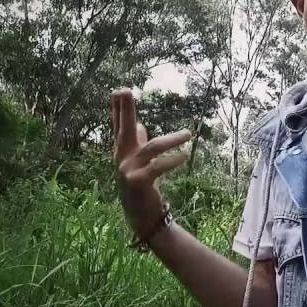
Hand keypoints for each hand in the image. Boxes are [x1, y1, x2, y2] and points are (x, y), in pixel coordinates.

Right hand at [110, 88, 190, 235]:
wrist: (140, 216)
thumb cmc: (142, 185)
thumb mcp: (139, 162)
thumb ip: (138, 143)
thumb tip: (139, 124)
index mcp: (122, 151)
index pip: (118, 127)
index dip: (117, 109)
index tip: (118, 91)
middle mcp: (121, 158)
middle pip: (123, 130)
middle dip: (124, 110)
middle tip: (125, 90)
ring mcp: (127, 170)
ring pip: (151, 148)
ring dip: (172, 140)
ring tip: (189, 133)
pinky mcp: (138, 182)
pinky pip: (158, 167)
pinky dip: (173, 160)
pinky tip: (185, 155)